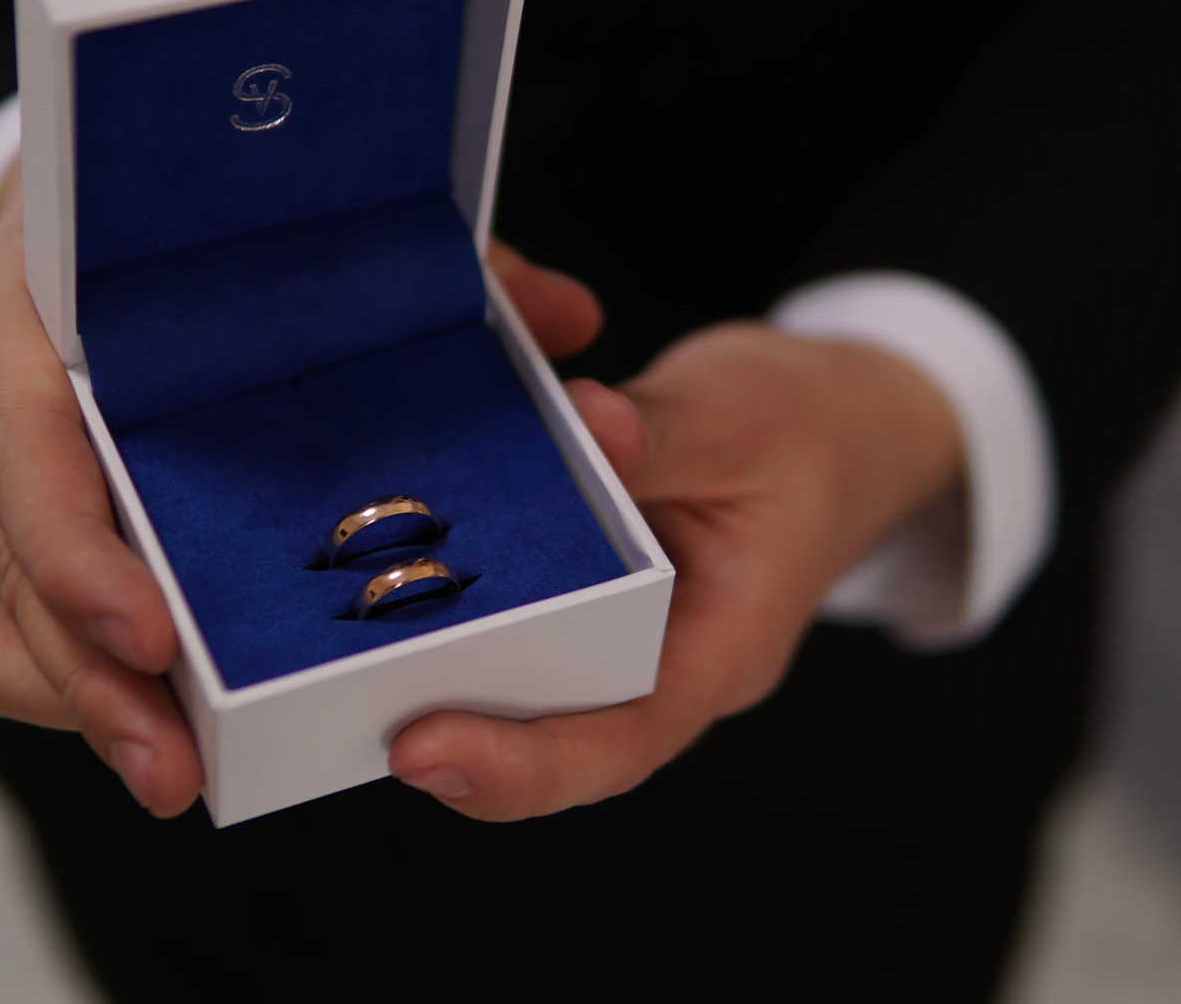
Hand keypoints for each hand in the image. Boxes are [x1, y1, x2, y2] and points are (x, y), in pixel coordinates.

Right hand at [0, 160, 604, 815]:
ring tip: (175, 770)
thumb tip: (571, 322)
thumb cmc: (199, 231)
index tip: (156, 634)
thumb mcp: (297, 225)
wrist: (88, 235)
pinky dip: (70, 695)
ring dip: (79, 706)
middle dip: (87, 673)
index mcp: (36, 296)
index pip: (22, 426)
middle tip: (177, 764)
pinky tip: (156, 731)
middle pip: (4, 554)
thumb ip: (427, 269)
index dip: (73, 541)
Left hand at [387, 320, 962, 819]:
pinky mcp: (584, 595)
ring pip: (519, 681)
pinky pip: (510, 617)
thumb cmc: (810, 430)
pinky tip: (379, 571)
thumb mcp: (746, 416)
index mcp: (721, 648)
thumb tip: (584, 423)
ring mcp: (619, 635)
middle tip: (338, 701)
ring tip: (334, 649)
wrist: (845, 423)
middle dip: (450, 726)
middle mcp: (662, 662)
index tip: (422, 749)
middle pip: (550, 730)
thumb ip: (661, 431)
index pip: (620, 739)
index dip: (520, 762)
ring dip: (434, 665)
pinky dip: (453, 600)